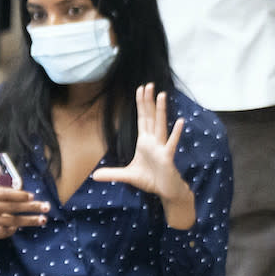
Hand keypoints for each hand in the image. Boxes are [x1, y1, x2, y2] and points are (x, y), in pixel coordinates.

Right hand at [0, 159, 48, 243]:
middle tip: (46, 207)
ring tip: (42, 219)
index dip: (19, 195)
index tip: (32, 195)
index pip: (5, 194)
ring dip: (29, 221)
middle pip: (12, 208)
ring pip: (12, 221)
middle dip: (31, 208)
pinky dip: (14, 230)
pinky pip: (4, 232)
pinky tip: (22, 227)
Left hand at [92, 83, 192, 225]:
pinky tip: (180, 122)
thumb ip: (112, 174)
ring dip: (160, 111)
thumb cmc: (151, 180)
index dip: (141, 104)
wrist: (166, 191)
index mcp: (145, 142)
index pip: (142, 119)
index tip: (140, 89)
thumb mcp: (128, 176)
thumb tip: (94, 176)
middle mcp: (154, 142)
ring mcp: (161, 148)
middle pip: (150, 117)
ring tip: (161, 95)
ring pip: (160, 126)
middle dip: (148, 101)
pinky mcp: (167, 157)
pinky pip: (171, 144)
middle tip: (149, 84)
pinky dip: (175, 133)